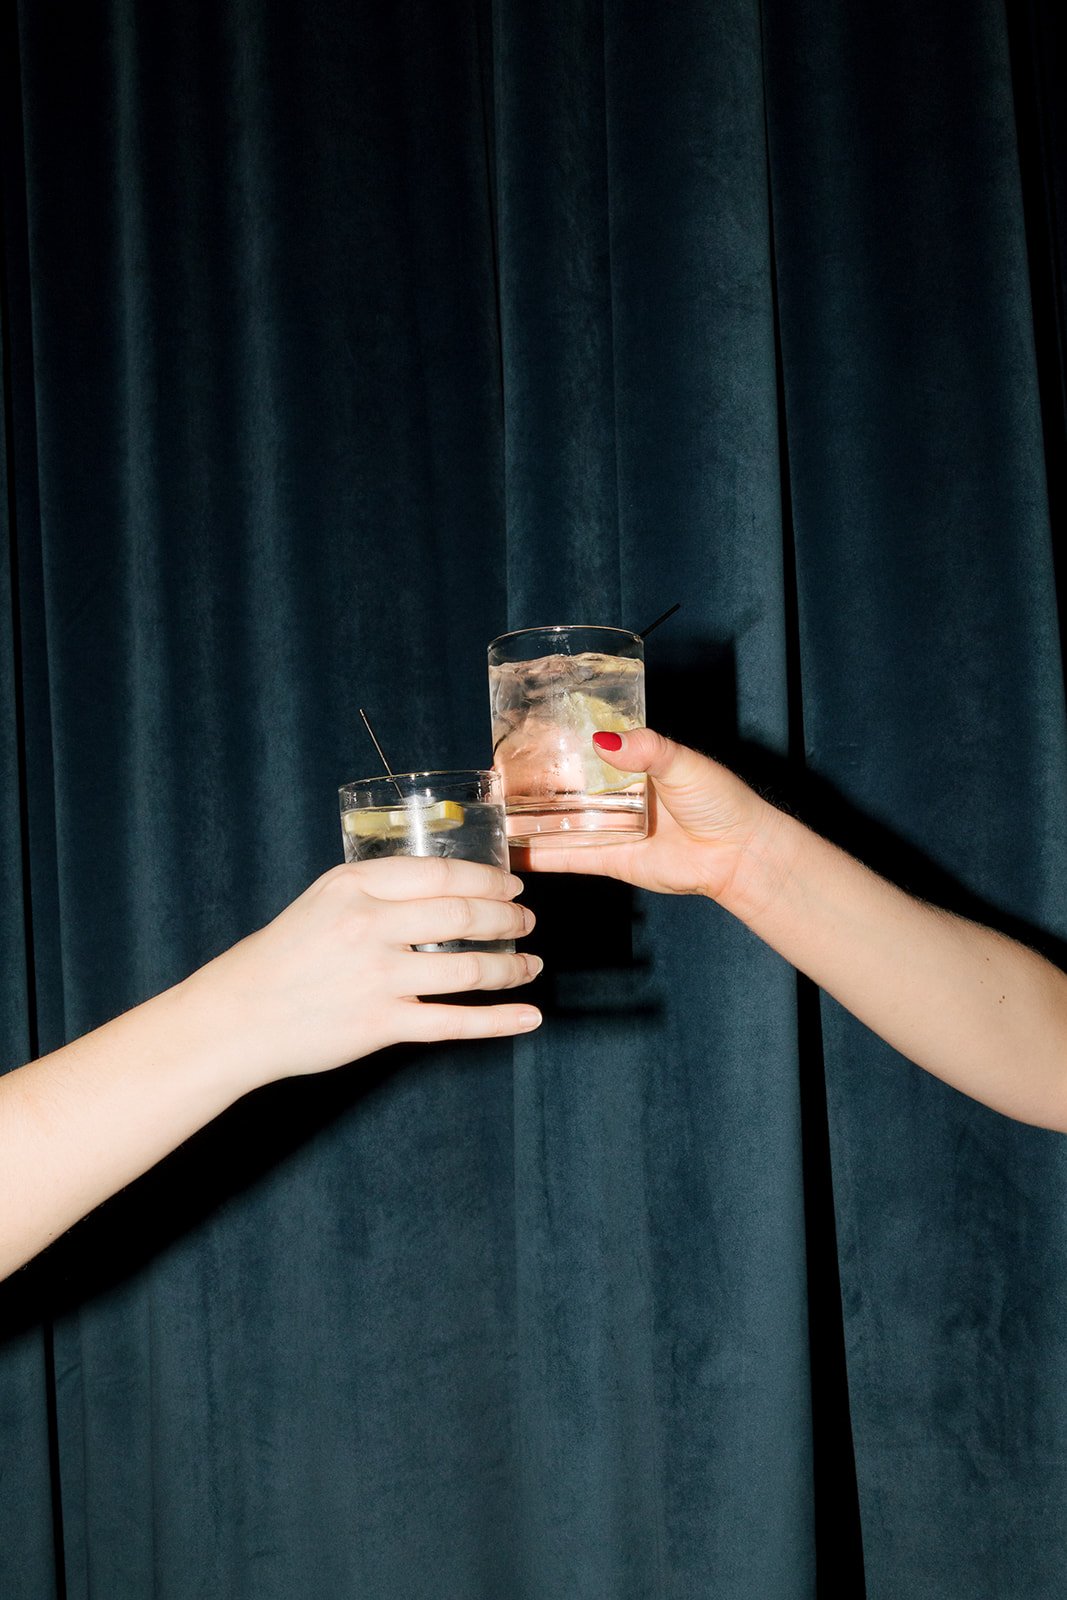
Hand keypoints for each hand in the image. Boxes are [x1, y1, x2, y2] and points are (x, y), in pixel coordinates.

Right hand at [175, 856, 541, 1089]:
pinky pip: (456, 1022)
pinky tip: (528, 1016)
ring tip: (531, 965)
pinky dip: (500, 1021)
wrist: (238, 1017)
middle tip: (528, 920)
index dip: (489, 877)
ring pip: (469, 968)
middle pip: (464, 914)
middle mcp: (369, 926)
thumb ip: (378, 888)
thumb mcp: (324, 899)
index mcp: (355, 886)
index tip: (513, 883)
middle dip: (508, 917)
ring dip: (512, 967)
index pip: (442, 873)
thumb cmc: (283, 955)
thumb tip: (448, 885)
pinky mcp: (382, 1025)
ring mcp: (378, 978)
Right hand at [513, 727, 776, 901]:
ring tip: (492, 813)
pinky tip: (513, 852)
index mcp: (631, 764)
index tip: (521, 737)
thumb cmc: (720, 801)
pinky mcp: (610, 859)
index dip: (555, 745)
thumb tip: (604, 740)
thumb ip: (644, 749)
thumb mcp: (682, 762)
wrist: (738, 852)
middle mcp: (615, 795)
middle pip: (565, 788)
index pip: (585, 750)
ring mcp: (610, 827)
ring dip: (530, 820)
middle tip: (496, 776)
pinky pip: (570, 857)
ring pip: (560, 823)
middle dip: (533, 783)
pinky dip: (542, 856)